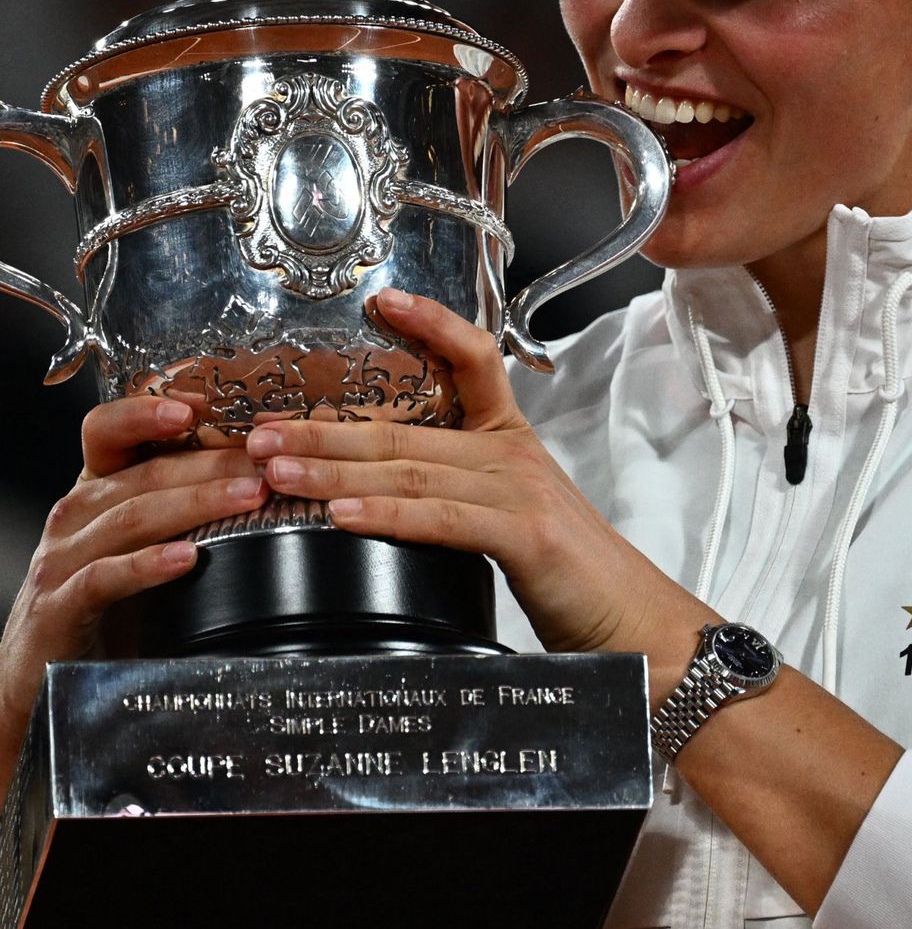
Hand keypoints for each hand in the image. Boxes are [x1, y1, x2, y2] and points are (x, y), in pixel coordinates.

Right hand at [0, 396, 268, 780]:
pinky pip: (104, 578)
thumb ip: (187, 513)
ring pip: (130, 516)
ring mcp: (60, 561)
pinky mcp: (59, 608)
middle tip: (267, 459)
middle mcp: (74, 516)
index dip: (149, 409)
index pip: (108, 430)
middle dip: (209, 461)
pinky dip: (147, 565)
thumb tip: (268, 479)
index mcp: (96, 491)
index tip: (202, 401)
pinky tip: (187, 559)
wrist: (42, 683)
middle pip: (140, 471)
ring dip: (194, 503)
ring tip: (249, 497)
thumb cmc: (108, 609)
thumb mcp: (145, 548)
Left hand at [246, 288, 710, 661]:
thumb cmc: (571, 578)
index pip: (472, 359)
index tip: (379, 303)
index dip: (428, 324)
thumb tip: (379, 501)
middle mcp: (513, 454)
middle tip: (257, 431)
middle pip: (403, 428)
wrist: (636, 625)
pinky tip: (342, 517)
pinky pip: (441, 518)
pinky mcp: (523, 533)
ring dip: (332, 471)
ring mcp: (519, 489)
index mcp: (510, 441)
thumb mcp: (511, 520)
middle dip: (321, 429)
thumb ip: (456, 499)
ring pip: (409, 470)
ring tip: (275, 469)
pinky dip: (387, 516)